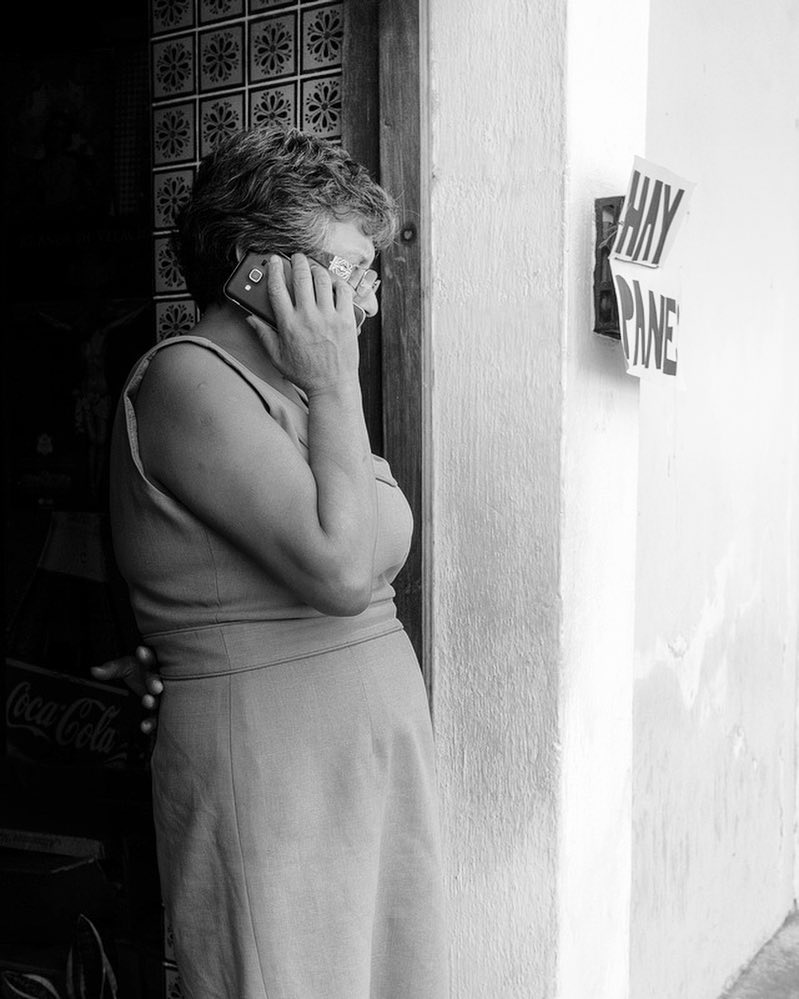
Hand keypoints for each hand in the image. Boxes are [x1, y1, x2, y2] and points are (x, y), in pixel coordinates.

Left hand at [91, 645, 162, 734]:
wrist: (152, 687)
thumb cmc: (140, 672)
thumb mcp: (126, 667)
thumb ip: (112, 669)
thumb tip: (94, 671)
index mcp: (152, 666)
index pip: (150, 658)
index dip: (146, 656)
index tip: (140, 651)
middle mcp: (160, 681)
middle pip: (159, 680)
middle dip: (155, 682)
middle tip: (154, 686)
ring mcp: (161, 697)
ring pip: (160, 700)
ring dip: (154, 702)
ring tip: (147, 702)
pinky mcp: (160, 712)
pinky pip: (157, 718)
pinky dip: (151, 723)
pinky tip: (144, 727)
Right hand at [247, 253, 359, 393]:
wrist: (332, 386)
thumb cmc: (305, 374)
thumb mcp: (277, 357)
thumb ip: (263, 335)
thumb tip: (250, 318)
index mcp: (288, 324)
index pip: (277, 288)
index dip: (274, 270)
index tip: (274, 261)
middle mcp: (308, 317)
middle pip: (301, 277)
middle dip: (298, 261)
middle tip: (297, 257)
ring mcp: (329, 317)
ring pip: (323, 280)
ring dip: (317, 268)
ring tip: (314, 268)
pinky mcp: (346, 320)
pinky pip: (344, 291)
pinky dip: (338, 283)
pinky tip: (333, 283)